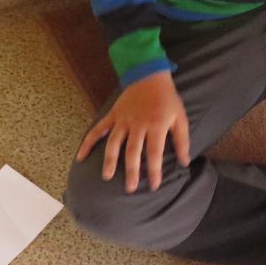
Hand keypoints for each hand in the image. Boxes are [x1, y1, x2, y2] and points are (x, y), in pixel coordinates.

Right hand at [75, 70, 189, 192]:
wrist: (149, 75)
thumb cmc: (167, 99)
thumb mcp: (180, 117)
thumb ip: (182, 140)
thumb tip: (185, 162)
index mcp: (156, 126)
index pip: (154, 153)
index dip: (154, 170)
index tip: (154, 186)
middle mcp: (137, 125)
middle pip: (133, 151)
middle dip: (131, 171)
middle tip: (130, 189)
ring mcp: (122, 120)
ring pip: (114, 143)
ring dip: (109, 160)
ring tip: (106, 176)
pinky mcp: (112, 116)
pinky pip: (98, 130)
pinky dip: (88, 143)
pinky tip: (80, 157)